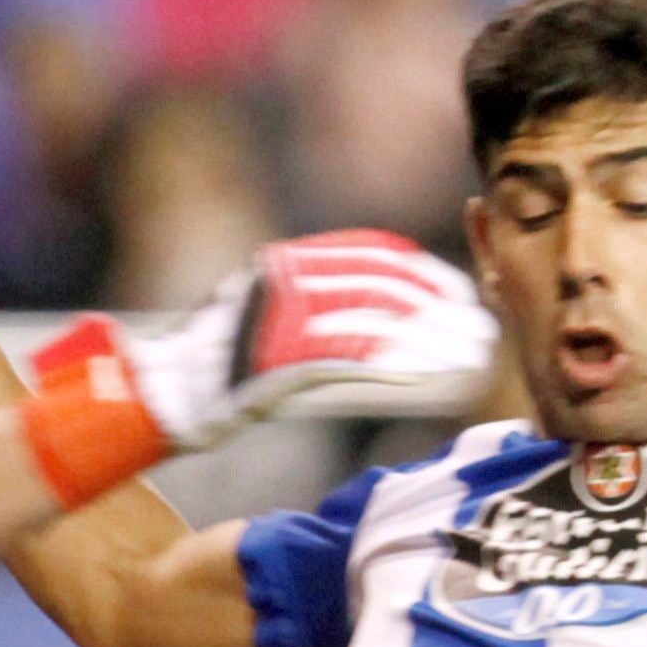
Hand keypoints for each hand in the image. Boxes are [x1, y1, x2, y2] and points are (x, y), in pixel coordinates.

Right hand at [138, 235, 500, 440]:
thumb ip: (316, 295)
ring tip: (471, 353)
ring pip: (375, 326)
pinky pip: (353, 366)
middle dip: (436, 306)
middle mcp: (285, 285)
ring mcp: (280, 323)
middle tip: (479, 324)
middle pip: (379, 289)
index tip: (459, 287)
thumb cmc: (221, 360)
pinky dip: (400, 372)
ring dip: (429, 341)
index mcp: (285, 264)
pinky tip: (434, 380)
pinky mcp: (280, 365)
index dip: (418, 271)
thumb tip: (383, 297)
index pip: (366, 256)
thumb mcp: (269, 308)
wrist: (166, 390)